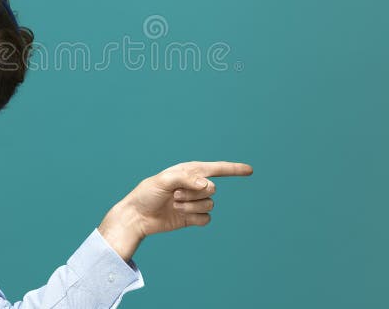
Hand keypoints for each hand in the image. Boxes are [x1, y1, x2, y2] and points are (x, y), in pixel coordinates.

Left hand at [97, 161, 253, 260]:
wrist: (138, 216)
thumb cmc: (147, 194)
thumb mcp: (163, 180)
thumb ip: (186, 178)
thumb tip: (207, 185)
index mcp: (190, 171)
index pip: (217, 169)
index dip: (234, 169)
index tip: (250, 170)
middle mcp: (195, 185)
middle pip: (211, 189)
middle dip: (192, 194)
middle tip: (173, 195)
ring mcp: (195, 202)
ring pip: (209, 205)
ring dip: (190, 206)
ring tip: (173, 204)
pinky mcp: (193, 217)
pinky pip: (206, 219)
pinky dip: (194, 218)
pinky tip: (180, 215)